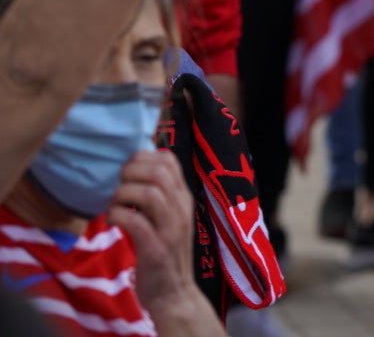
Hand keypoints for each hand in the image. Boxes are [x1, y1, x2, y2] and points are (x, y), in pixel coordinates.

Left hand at [107, 150, 198, 312]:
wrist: (173, 293)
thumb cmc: (164, 253)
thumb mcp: (167, 219)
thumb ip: (157, 197)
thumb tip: (132, 171)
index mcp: (183, 198)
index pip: (169, 160)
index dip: (142, 157)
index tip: (126, 172)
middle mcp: (181, 209)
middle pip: (159, 171)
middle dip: (130, 173)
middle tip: (117, 188)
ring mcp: (170, 228)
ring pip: (149, 193)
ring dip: (122, 195)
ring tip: (114, 205)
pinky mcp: (156, 249)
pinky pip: (135, 221)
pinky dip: (117, 216)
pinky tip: (112, 222)